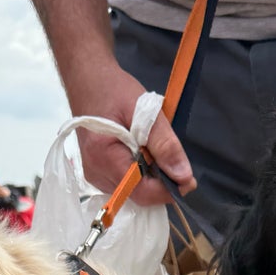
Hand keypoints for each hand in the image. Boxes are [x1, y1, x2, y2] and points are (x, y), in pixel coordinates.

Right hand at [71, 63, 195, 206]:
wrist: (87, 79)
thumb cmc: (114, 90)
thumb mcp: (145, 112)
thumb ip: (165, 144)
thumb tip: (183, 177)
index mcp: (104, 158)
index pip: (142, 193)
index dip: (167, 191)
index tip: (187, 180)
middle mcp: (96, 174)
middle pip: (138, 194)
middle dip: (160, 182)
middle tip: (171, 157)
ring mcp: (95, 176)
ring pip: (133, 191)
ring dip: (150, 176)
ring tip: (151, 149)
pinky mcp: (98, 174)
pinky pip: (126, 184)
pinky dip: (140, 173)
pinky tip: (141, 153)